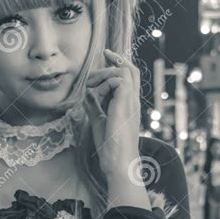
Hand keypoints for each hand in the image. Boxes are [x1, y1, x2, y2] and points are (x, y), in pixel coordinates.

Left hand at [85, 49, 140, 178]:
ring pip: (124, 72)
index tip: (106, 56)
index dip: (118, 63)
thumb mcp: (99, 121)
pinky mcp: (125, 105)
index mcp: (129, 105)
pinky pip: (119, 81)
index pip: (129, 77)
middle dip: (115, 59)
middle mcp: (133, 101)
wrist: (118, 162)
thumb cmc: (110, 147)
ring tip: (90, 84)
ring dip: (105, 74)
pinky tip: (95, 94)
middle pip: (131, 69)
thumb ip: (94, 107)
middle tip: (99, 61)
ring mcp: (131, 102)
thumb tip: (87, 95)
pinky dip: (105, 83)